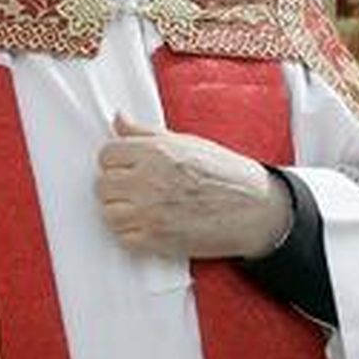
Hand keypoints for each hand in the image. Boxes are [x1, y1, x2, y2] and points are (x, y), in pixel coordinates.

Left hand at [95, 114, 290, 259]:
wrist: (255, 209)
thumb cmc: (223, 173)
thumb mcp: (185, 142)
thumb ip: (145, 133)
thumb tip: (118, 119)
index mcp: (155, 152)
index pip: (106, 155)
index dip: (116, 162)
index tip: (128, 169)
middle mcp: (149, 180)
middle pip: (103, 185)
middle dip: (116, 187)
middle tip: (136, 191)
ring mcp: (150, 212)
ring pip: (108, 212)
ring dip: (120, 212)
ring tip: (141, 209)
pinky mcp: (156, 239)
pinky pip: (123, 237)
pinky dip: (131, 234)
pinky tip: (149, 225)